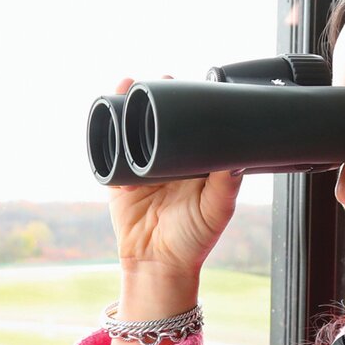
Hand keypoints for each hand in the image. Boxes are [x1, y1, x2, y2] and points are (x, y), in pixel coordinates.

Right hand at [106, 76, 242, 302]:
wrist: (159, 265)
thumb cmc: (194, 239)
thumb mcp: (217, 209)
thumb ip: (226, 183)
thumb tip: (237, 154)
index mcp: (193, 161)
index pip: (191, 123)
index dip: (189, 101)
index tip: (190, 83)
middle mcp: (166, 159)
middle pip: (157, 118)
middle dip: (155, 96)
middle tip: (159, 80)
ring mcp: (140, 166)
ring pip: (131, 129)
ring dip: (126, 106)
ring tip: (128, 85)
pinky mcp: (117, 178)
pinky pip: (109, 151)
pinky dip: (107, 134)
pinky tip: (109, 117)